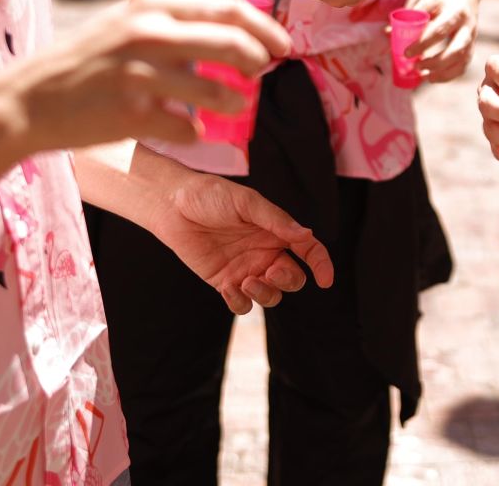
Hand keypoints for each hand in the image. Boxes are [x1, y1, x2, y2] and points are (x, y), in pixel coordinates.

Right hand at [12, 0, 289, 151]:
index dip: (265, 28)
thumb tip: (234, 31)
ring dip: (234, 101)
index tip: (281, 45)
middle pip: (231, 42)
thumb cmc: (83, 63)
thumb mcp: (125, 23)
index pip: (229, 8)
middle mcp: (147, 33)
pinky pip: (184, 128)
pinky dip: (194, 132)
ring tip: (236, 106)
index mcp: (150, 5)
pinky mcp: (129, 115)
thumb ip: (174, 22)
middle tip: (264, 72)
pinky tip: (190, 132)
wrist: (26, 100)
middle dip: (259, 58)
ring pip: (214, 89)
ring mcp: (138, 74)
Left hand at [147, 169, 334, 314]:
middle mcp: (265, 252)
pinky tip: (229, 289)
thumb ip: (275, 220)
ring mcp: (245, 269)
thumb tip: (306, 234)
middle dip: (288, 280)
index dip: (321, 265)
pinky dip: (240, 302)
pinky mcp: (225, 282)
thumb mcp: (246, 202)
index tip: (325, 280)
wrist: (173, 207)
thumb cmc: (210, 196)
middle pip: (292, 278)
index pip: (308, 250)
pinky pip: (242, 304)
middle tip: (270, 270)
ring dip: (265, 294)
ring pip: (270, 295)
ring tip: (247, 281)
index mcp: (275, 231)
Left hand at [400, 0, 481, 82]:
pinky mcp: (472, 45)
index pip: (439, 30)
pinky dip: (450, 75)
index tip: (407, 53)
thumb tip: (388, 33)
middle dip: (435, 62)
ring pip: (462, 60)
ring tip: (424, 76)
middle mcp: (468, 26)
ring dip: (443, 72)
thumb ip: (411, 15)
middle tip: (416, 66)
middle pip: (456, 49)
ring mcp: (472, 37)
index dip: (422, 44)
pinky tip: (434, 77)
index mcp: (456, 11)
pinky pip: (464, 64)